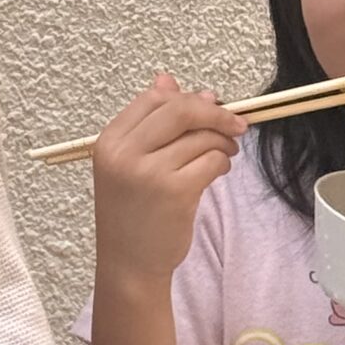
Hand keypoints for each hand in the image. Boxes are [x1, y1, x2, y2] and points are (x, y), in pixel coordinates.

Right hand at [91, 74, 247, 285]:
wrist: (128, 264)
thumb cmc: (132, 213)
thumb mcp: (129, 164)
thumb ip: (149, 123)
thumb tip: (169, 80)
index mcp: (110, 141)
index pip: (153, 99)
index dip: (186, 98)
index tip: (208, 106)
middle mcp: (125, 153)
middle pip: (180, 108)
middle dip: (215, 113)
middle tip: (235, 124)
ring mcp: (149, 173)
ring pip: (202, 136)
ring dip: (223, 142)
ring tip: (224, 154)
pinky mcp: (176, 192)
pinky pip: (213, 160)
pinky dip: (222, 163)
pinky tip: (217, 171)